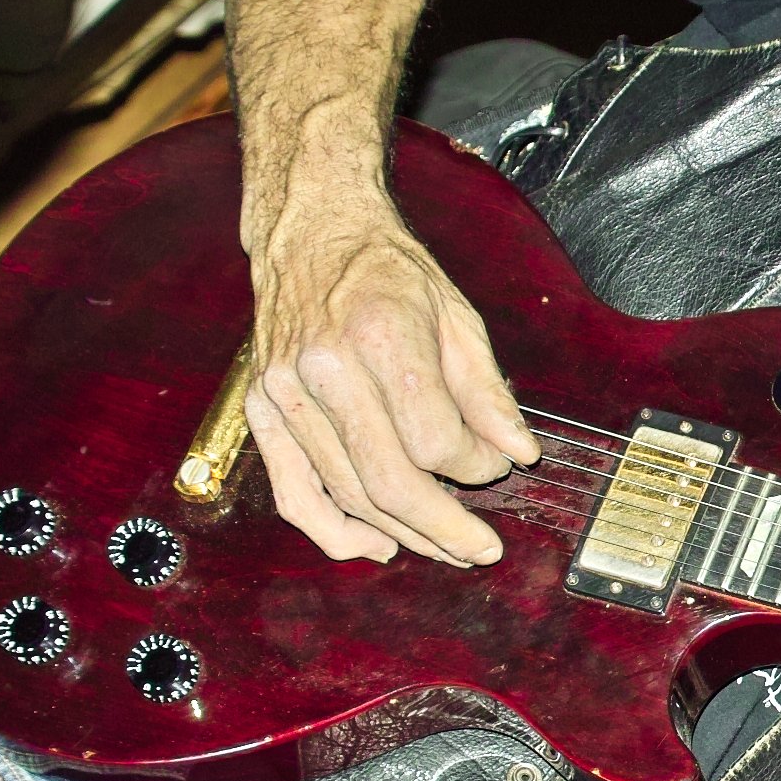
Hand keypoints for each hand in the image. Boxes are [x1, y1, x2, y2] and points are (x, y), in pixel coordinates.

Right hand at [244, 205, 540, 564]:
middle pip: (388, 480)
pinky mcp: (261, 410)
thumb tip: (519, 453)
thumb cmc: (388, 271)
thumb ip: (486, 390)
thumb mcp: (455, 314)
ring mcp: (285, 393)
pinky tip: (377, 546)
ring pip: (346, 494)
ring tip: (446, 549)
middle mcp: (325, 368)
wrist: (312, 231)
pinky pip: (294, 492)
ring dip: (402, 534)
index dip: (475, 466)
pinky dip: (333, 531)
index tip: (497, 465)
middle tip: (482, 549)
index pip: (434, 439)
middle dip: (444, 527)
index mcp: (381, 336)